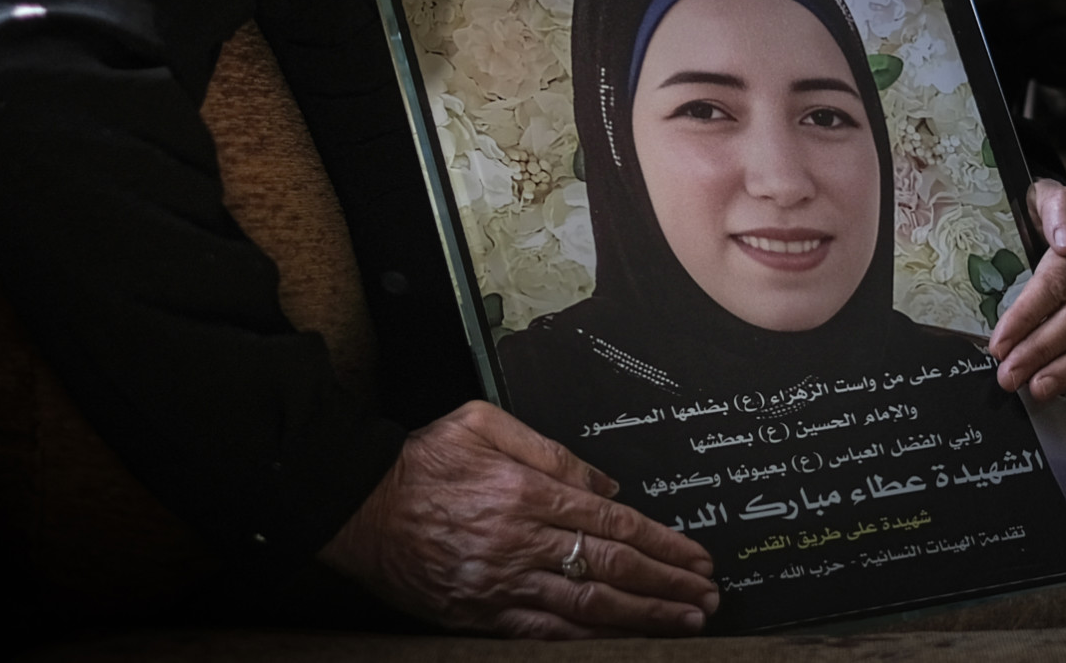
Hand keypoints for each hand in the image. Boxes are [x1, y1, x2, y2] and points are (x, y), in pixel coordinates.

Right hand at [318, 400, 720, 637]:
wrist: (359, 506)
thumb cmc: (422, 463)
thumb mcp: (484, 425)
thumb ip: (549, 451)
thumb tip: (605, 485)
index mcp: (528, 493)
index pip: (613, 522)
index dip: (662, 543)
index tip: (695, 556)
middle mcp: (521, 542)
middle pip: (611, 567)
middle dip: (667, 584)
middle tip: (706, 595)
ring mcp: (502, 584)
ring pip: (588, 606)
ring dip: (642, 616)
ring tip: (683, 621)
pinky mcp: (481, 614)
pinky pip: (545, 632)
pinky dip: (588, 639)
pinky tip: (621, 641)